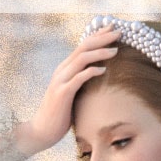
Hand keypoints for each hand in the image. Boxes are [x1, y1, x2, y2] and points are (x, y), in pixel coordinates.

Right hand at [16, 25, 119, 157]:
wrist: (41, 131)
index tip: (112, 29)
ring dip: (100, 52)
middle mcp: (62, 70)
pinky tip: (103, 70)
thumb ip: (80, 83)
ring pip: (82, 58)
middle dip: (102, 38)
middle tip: (119, 32)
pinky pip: (79, 78)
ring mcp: (61, 80)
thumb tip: (96, 79)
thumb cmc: (59, 115)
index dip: (98, 35)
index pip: (82, 46)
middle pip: (84, 46)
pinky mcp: (63, 93)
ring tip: (115, 51)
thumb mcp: (71, 94)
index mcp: (65, 69)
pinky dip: (92, 71)